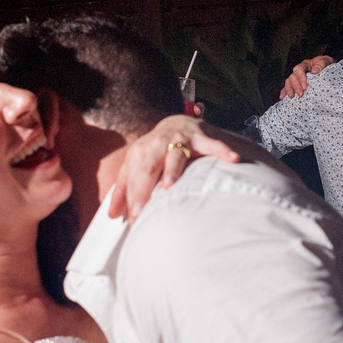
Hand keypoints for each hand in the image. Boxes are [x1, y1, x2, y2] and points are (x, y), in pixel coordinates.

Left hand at [109, 114, 240, 219]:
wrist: (176, 123)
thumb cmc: (155, 150)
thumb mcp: (135, 166)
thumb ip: (123, 189)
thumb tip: (111, 215)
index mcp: (139, 153)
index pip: (134, 178)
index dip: (133, 198)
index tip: (134, 218)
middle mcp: (157, 144)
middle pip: (148, 168)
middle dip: (144, 189)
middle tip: (143, 211)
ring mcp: (179, 140)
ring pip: (175, 154)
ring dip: (172, 170)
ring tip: (169, 186)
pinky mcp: (199, 137)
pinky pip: (211, 144)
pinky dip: (221, 150)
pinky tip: (232, 158)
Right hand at [278, 55, 334, 98]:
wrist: (330, 71)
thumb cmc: (328, 65)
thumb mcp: (327, 61)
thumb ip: (322, 63)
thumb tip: (314, 70)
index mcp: (306, 65)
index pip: (298, 69)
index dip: (300, 78)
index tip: (305, 87)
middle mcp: (300, 71)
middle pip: (292, 77)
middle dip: (295, 86)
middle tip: (300, 95)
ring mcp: (297, 78)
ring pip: (288, 82)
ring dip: (289, 89)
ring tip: (292, 97)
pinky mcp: (297, 85)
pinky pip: (288, 87)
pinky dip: (284, 92)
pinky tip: (282, 98)